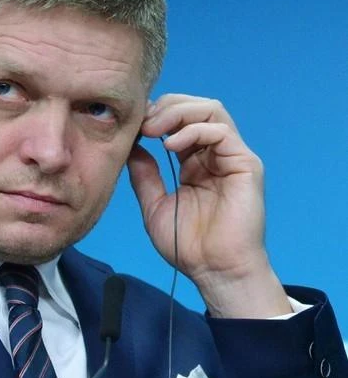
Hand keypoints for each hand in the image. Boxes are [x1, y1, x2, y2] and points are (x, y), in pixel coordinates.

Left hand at [126, 94, 290, 317]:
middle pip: (195, 107)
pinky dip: (193, 130)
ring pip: (210, 110)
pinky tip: (170, 145)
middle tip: (142, 123)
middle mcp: (214, 154)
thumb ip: (144, 174)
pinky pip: (221, 131)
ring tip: (153, 129)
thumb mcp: (153, 204)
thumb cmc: (186, 245)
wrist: (213, 270)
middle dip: (165, 107)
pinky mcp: (246, 164)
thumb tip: (130, 146)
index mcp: (194, 161)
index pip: (179, 120)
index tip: (132, 125)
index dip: (155, 114)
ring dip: (177, 112)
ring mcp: (231, 157)